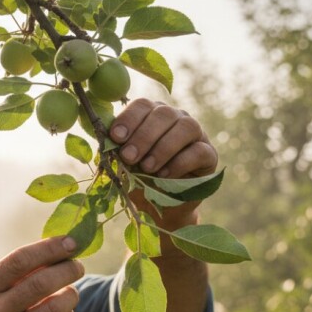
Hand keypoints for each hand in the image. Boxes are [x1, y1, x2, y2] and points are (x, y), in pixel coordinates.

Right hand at [0, 237, 83, 311]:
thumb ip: (16, 274)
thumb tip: (59, 249)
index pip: (20, 260)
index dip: (49, 248)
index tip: (70, 242)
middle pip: (41, 283)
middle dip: (67, 270)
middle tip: (77, 266)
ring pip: (56, 308)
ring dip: (71, 295)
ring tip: (71, 293)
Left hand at [109, 98, 217, 228]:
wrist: (161, 206)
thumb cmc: (139, 179)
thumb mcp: (123, 165)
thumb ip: (115, 151)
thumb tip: (103, 143)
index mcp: (151, 115)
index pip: (143, 105)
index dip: (129, 118)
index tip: (116, 137)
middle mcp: (175, 118)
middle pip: (163, 113)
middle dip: (144, 136)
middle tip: (129, 157)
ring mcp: (196, 134)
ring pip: (185, 127)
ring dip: (162, 147)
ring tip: (147, 168)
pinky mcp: (209, 154)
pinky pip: (199, 151)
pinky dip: (180, 163)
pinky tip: (165, 175)